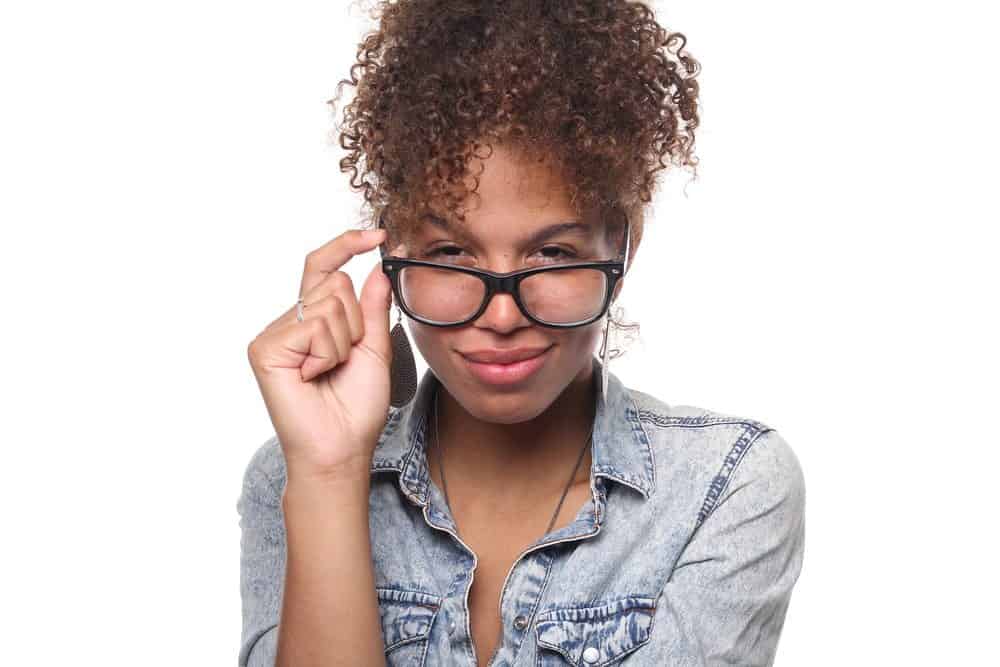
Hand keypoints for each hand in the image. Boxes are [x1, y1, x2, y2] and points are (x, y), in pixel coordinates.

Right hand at [247, 228, 404, 481]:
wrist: (341, 446)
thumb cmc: (356, 405)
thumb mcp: (374, 348)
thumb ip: (374, 306)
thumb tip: (379, 264)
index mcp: (314, 319)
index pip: (325, 267)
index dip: (347, 244)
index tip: (378, 234)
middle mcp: (290, 321)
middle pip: (335, 284)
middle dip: (356, 323)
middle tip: (346, 359)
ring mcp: (274, 333)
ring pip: (328, 304)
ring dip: (343, 342)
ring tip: (329, 372)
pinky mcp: (264, 348)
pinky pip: (313, 328)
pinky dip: (326, 354)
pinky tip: (313, 378)